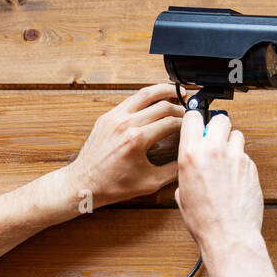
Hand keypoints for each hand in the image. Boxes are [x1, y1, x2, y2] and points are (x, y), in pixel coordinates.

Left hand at [67, 83, 183, 208]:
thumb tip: (187, 161)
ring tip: (176, 91)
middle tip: (188, 114)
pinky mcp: (107, 116)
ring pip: (145, 94)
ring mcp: (115, 117)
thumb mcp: (149, 183)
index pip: (170, 123)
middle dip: (179, 109)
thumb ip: (172, 171)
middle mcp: (126, 124)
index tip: (192, 127)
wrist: (84, 183)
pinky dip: (146, 97)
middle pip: (162, 105)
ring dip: (163, 90)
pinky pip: (131, 100)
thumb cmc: (112, 186)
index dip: (186, 124)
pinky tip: (155, 99)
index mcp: (137, 139)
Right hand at [174, 109, 263, 252]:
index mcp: (191, 155)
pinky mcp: (251, 167)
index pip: (193, 117)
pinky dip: (240, 163)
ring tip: (226, 162)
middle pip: (220, 119)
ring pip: (237, 135)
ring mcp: (236, 157)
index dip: (195, 120)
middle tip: (214, 141)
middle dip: (217, 127)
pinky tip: (235, 179)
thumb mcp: (182, 193)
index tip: (196, 125)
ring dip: (231, 144)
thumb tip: (192, 165)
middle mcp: (214, 151)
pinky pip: (245, 155)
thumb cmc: (204, 220)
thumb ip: (187, 171)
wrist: (229, 235)